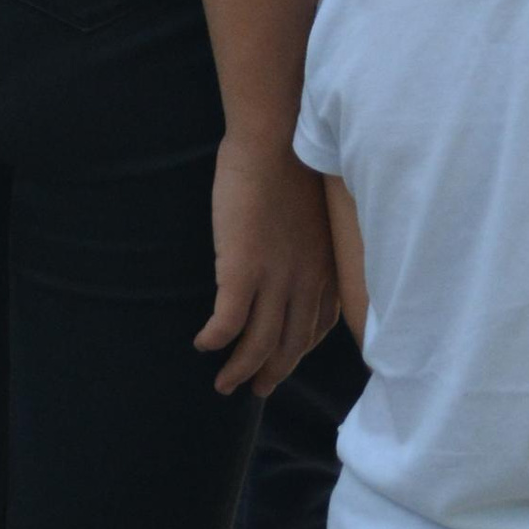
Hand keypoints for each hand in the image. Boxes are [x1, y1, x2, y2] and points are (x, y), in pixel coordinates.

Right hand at [196, 135, 337, 394]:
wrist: (276, 138)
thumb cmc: (293, 162)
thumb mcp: (316, 212)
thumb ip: (311, 240)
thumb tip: (294, 251)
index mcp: (325, 265)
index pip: (318, 324)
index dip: (299, 349)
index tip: (284, 361)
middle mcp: (306, 280)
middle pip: (291, 345)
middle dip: (272, 373)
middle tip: (255, 390)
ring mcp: (275, 277)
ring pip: (259, 344)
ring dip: (240, 371)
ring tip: (223, 384)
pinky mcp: (243, 269)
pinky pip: (228, 322)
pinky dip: (215, 340)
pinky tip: (202, 344)